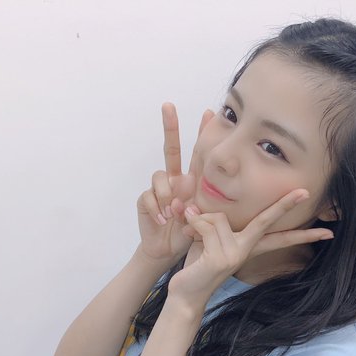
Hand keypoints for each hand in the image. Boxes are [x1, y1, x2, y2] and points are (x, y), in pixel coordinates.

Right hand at [136, 103, 214, 266]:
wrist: (168, 249)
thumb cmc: (188, 232)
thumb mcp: (202, 218)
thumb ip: (199, 207)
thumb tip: (182, 202)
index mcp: (192, 182)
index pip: (199, 154)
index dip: (203, 134)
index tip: (210, 112)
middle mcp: (174, 180)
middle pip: (171, 149)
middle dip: (170, 126)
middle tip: (168, 106)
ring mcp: (159, 189)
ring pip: (159, 177)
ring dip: (166, 196)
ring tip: (172, 214)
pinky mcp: (145, 199)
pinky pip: (149, 196)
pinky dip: (156, 209)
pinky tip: (162, 220)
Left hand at [167, 189, 334, 305]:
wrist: (185, 293)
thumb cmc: (196, 264)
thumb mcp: (204, 238)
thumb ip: (208, 221)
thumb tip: (198, 207)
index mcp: (248, 246)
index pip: (279, 236)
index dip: (303, 234)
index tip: (327, 232)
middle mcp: (245, 250)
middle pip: (267, 221)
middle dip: (285, 205)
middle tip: (304, 192)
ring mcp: (235, 255)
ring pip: (219, 217)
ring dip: (199, 221)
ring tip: (192, 232)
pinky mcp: (220, 258)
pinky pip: (207, 225)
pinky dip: (193, 225)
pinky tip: (188, 234)